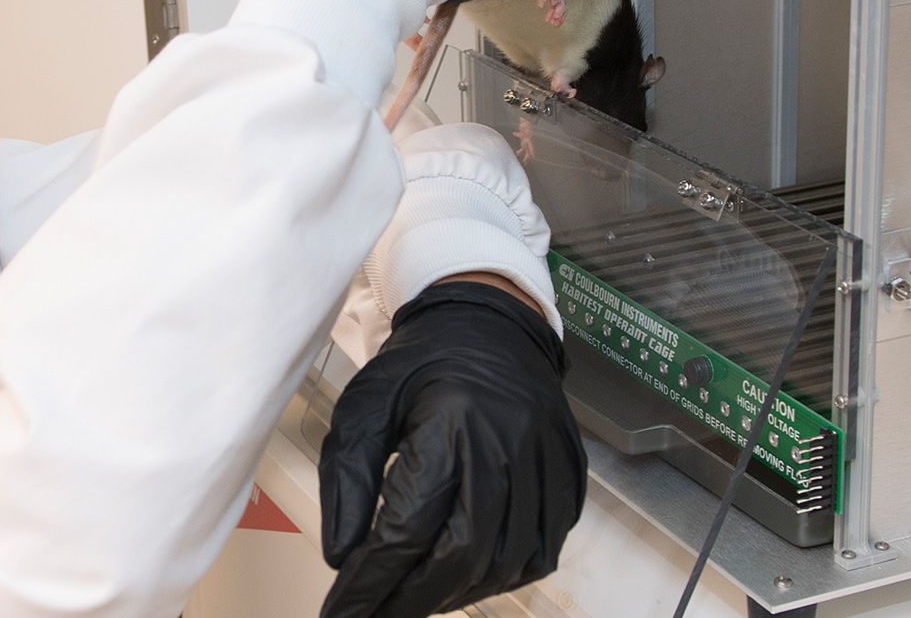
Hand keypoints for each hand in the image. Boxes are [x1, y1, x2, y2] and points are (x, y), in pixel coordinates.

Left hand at [318, 280, 586, 617]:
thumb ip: (348, 480)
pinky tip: (471, 575)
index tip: (346, 610)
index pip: (407, 532)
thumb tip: (342, 557)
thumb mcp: (363, 407)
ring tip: (419, 597)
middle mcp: (506, 446)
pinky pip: (544, 548)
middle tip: (378, 612)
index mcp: (449, 426)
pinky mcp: (568, 471)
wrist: (487, 321)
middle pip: (461, 559)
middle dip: (413, 600)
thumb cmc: (423, 360)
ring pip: (506, 563)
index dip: (372, 583)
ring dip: (458, 593)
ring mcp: (544, 461)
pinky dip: (505, 575)